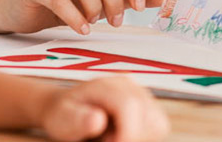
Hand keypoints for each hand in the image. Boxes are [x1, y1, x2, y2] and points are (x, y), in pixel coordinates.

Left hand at [40, 76, 169, 141]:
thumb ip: (78, 119)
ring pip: (158, 123)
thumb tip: (97, 118)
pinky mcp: (148, 106)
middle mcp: (128, 85)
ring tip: (114, 135)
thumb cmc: (64, 115)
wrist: (67, 109)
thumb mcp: (62, 118)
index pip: (129, 105)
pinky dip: (144, 136)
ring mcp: (141, 94)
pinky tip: (123, 134)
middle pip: (148, 116)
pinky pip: (159, 126)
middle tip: (107, 139)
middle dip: (131, 136)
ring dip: (140, 137)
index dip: (125, 133)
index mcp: (105, 85)